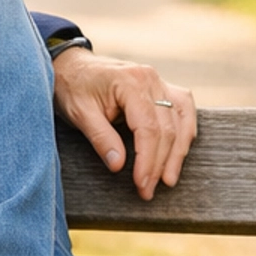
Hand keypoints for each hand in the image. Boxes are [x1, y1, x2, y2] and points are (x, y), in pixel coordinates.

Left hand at [51, 48, 196, 200]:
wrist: (70, 65)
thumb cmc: (72, 87)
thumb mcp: (79, 113)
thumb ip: (101, 138)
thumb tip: (118, 166)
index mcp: (131, 82)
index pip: (148, 128)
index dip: (147, 160)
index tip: (141, 184)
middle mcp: (151, 79)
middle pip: (167, 128)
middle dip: (160, 163)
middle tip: (148, 190)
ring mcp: (159, 81)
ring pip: (181, 119)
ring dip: (178, 152)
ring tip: (168, 180)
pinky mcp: (161, 87)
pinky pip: (182, 109)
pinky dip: (185, 131)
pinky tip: (180, 151)